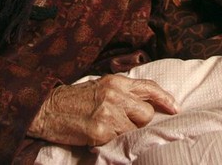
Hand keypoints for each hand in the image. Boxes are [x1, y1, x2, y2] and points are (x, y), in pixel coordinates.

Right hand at [27, 74, 177, 145]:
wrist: (46, 109)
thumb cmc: (73, 99)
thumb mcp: (100, 86)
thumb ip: (122, 92)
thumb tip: (145, 103)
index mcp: (115, 81)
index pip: (148, 87)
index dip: (165, 98)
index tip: (175, 108)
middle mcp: (115, 94)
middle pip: (146, 112)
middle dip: (139, 121)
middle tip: (123, 123)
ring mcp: (108, 112)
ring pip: (134, 129)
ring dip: (124, 132)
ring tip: (108, 129)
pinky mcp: (100, 130)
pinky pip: (118, 141)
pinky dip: (112, 141)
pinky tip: (99, 136)